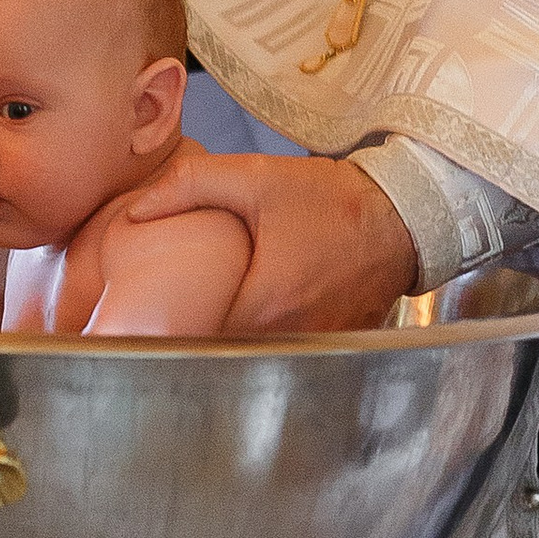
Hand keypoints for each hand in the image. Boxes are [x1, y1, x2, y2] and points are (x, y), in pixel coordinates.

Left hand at [119, 150, 417, 332]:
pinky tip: (248, 321)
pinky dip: (260, 345)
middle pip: (219, 355)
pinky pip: (282, 357)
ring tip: (201, 322)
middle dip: (191, 339)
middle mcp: (289, 336)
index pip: (196, 336)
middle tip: (163, 321)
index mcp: (264, 302)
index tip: (144, 320)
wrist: (403, 215)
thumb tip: (135, 212)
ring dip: (224, 345)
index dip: (166, 330)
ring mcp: (313, 347)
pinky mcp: (330, 347)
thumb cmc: (332, 198)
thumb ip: (190, 186)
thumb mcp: (257, 176)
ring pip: (249, 361)